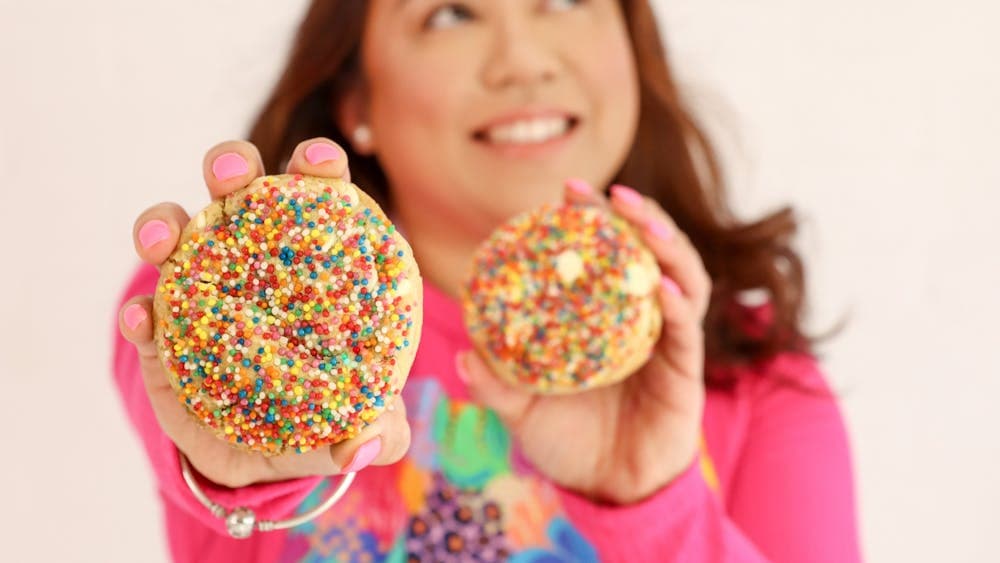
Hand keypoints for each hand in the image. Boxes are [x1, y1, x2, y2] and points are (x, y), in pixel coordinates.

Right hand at [118, 139, 410, 487]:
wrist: (258, 461)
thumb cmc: (321, 419)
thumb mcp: (358, 424)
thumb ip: (377, 430)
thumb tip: (368, 445)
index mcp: (313, 264)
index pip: (317, 200)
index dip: (317, 169)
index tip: (320, 163)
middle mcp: (253, 260)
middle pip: (239, 192)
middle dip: (231, 166)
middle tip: (232, 174)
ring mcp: (201, 290)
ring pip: (175, 234)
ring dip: (165, 224)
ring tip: (164, 239)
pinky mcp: (161, 334)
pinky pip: (144, 312)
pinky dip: (138, 311)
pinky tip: (144, 321)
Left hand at [457, 179, 711, 504]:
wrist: (610, 491)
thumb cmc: (567, 442)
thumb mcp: (522, 412)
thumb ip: (498, 386)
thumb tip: (463, 358)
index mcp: (602, 317)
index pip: (602, 255)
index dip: (590, 220)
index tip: (568, 191)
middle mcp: (638, 319)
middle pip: (646, 253)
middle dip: (635, 216)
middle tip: (609, 193)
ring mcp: (667, 341)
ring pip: (680, 279)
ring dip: (666, 245)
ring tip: (642, 221)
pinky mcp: (684, 371)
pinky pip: (684, 332)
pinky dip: (676, 305)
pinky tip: (660, 288)